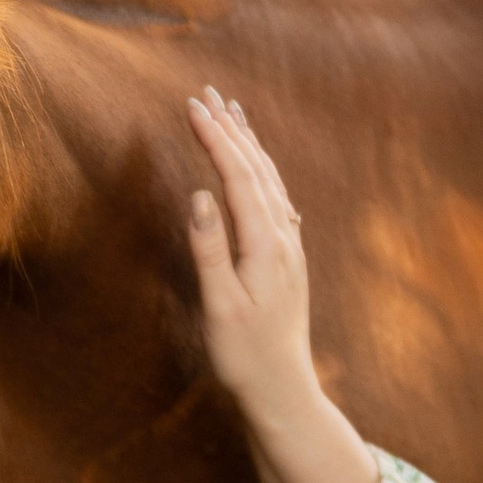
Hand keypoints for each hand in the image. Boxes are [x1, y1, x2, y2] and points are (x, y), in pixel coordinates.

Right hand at [185, 86, 317, 433]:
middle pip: (257, 169)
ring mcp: (290, 247)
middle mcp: (284, 237)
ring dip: (249, 143)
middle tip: (207, 93)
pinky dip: (261, 170)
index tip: (192, 106)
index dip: (215, 139)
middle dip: (231, 128)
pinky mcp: (288, 258)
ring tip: (232, 113)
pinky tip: (258, 168)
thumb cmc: (245, 354)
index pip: (237, 177)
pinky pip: (276, 197)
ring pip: (270, 180)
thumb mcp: (220, 306)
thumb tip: (199, 196)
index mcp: (264, 244)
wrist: (284, 389)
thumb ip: (210, 249)